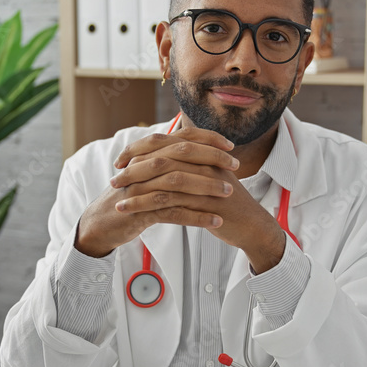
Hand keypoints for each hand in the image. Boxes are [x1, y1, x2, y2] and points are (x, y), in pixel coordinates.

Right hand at [74, 128, 238, 257]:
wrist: (103, 222)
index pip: (182, 137)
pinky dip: (195, 217)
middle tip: (235, 168)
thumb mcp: (149, 175)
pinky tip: (214, 222)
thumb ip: (170, 162)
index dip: (207, 139)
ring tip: (228, 193)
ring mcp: (141, 186)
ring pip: (178, 181)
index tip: (230, 147)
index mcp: (149, 153)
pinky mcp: (140, 210)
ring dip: (206, 186)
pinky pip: (172, 211)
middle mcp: (144, 164)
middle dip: (212, 159)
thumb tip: (199, 152)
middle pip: (181, 154)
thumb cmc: (132, 197)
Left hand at [109, 130, 286, 273]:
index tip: (121, 159)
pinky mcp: (204, 204)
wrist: (251, 225)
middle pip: (160, 157)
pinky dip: (144, 206)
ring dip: (135, 188)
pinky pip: (168, 202)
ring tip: (117, 197)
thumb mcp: (210, 175)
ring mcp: (206, 182)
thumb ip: (191, 163)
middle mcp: (204, 162)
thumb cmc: (228, 201)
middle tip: (114, 177)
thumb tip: (163, 156)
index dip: (139, 148)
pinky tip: (129, 211)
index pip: (165, 141)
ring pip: (162, 180)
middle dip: (133, 167)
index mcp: (203, 152)